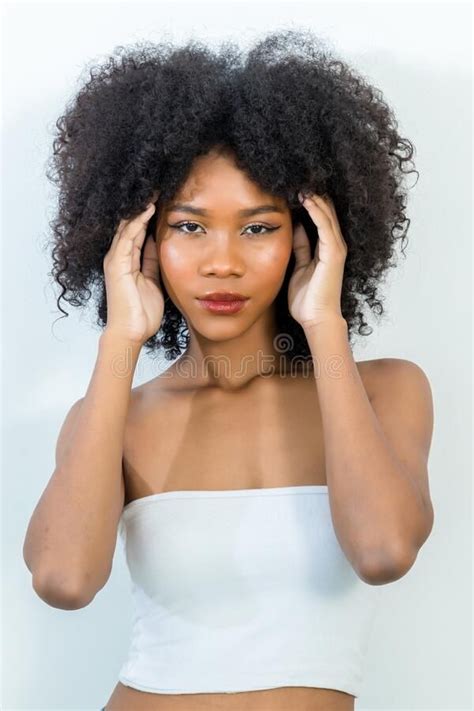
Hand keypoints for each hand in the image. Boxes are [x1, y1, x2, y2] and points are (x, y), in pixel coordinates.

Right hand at [102, 196, 163, 344]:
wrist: (132, 333)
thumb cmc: (142, 313)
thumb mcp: (154, 282)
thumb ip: (154, 264)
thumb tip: (160, 245)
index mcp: (127, 261)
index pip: (137, 231)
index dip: (148, 215)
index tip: (163, 200)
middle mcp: (119, 257)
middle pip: (130, 224)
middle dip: (144, 206)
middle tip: (158, 187)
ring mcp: (116, 260)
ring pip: (127, 226)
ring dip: (141, 208)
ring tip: (154, 191)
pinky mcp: (117, 265)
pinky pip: (127, 237)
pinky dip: (137, 222)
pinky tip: (148, 209)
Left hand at [288, 192, 347, 329]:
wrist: (316, 319)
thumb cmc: (307, 299)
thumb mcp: (299, 267)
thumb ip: (300, 248)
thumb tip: (294, 228)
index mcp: (326, 249)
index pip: (319, 218)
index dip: (309, 202)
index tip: (294, 187)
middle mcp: (334, 246)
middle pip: (326, 212)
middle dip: (313, 195)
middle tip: (298, 177)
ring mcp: (336, 249)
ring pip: (327, 215)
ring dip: (315, 197)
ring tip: (302, 181)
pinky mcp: (334, 254)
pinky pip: (326, 226)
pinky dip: (317, 211)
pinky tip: (308, 198)